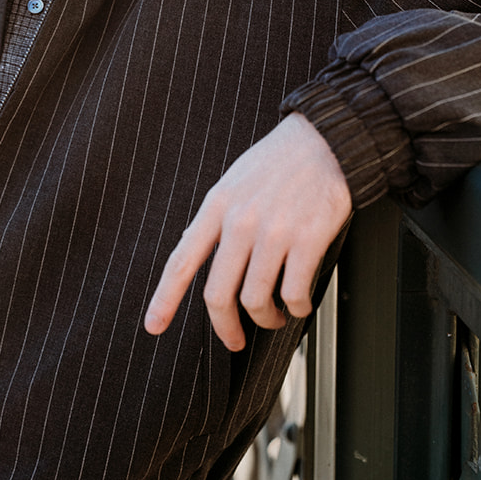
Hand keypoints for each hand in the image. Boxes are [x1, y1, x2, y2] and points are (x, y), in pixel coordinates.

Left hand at [144, 113, 351, 350]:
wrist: (326, 140)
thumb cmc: (280, 161)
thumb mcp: (234, 181)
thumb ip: (216, 217)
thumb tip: (196, 251)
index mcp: (217, 206)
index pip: (182, 261)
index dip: (164, 299)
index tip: (153, 325)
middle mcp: (240, 221)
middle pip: (218, 294)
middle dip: (225, 327)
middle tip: (234, 339)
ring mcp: (274, 232)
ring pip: (256, 300)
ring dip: (265, 319)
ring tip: (274, 316)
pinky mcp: (307, 239)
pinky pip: (294, 292)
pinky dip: (296, 307)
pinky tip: (299, 303)